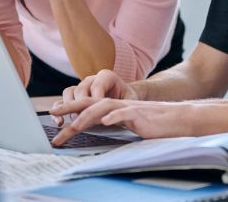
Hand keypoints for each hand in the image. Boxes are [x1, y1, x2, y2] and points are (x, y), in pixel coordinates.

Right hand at [49, 70, 138, 125]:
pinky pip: (63, 101)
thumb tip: (120, 114)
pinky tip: (58, 121)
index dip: (95, 99)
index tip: (96, 112)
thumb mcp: (131, 100)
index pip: (97, 86)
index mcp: (107, 76)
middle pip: (81, 88)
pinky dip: (59, 110)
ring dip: (65, 106)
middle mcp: (92, 79)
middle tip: (80, 117)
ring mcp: (82, 87)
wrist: (124, 98)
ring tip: (64, 119)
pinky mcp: (75, 98)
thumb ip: (126, 105)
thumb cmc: (128, 100)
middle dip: (80, 104)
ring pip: (69, 92)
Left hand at [50, 98, 197, 145]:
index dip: (70, 109)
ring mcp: (127, 108)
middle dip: (69, 107)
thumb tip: (95, 125)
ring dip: (86, 115)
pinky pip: (124, 113)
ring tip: (73, 125)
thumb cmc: (151, 123)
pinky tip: (105, 122)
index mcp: (112, 106)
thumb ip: (111, 121)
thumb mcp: (126, 122)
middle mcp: (116, 104)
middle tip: (52, 113)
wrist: (175, 119)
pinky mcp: (139, 114)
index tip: (54, 117)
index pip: (87, 105)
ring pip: (102, 107)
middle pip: (89, 102)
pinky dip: (114, 117)